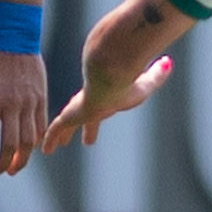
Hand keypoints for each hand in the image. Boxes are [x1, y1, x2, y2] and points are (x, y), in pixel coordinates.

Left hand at [0, 47, 48, 177]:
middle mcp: (12, 103)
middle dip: (5, 163)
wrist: (15, 39)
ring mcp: (29, 101)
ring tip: (14, 168)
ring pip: (30, 139)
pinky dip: (35, 142)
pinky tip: (28, 149)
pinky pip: (41, 126)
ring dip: (22, 158)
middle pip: (12, 143)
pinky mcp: (41, 98)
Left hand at [40, 55, 175, 153]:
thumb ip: (156, 73)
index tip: (101, 118)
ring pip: (67, 123)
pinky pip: (57, 129)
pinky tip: (44, 149)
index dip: (103, 113)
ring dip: (62, 135)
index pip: (103, 104)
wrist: (109, 73)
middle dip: (83, 127)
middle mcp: (92, 101)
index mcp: (108, 94)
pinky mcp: (72, 114)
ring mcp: (80, 108)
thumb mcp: (147, 80)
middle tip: (84, 139)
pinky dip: (50, 138)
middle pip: (84, 116)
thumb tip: (167, 62)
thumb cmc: (129, 77)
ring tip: (53, 147)